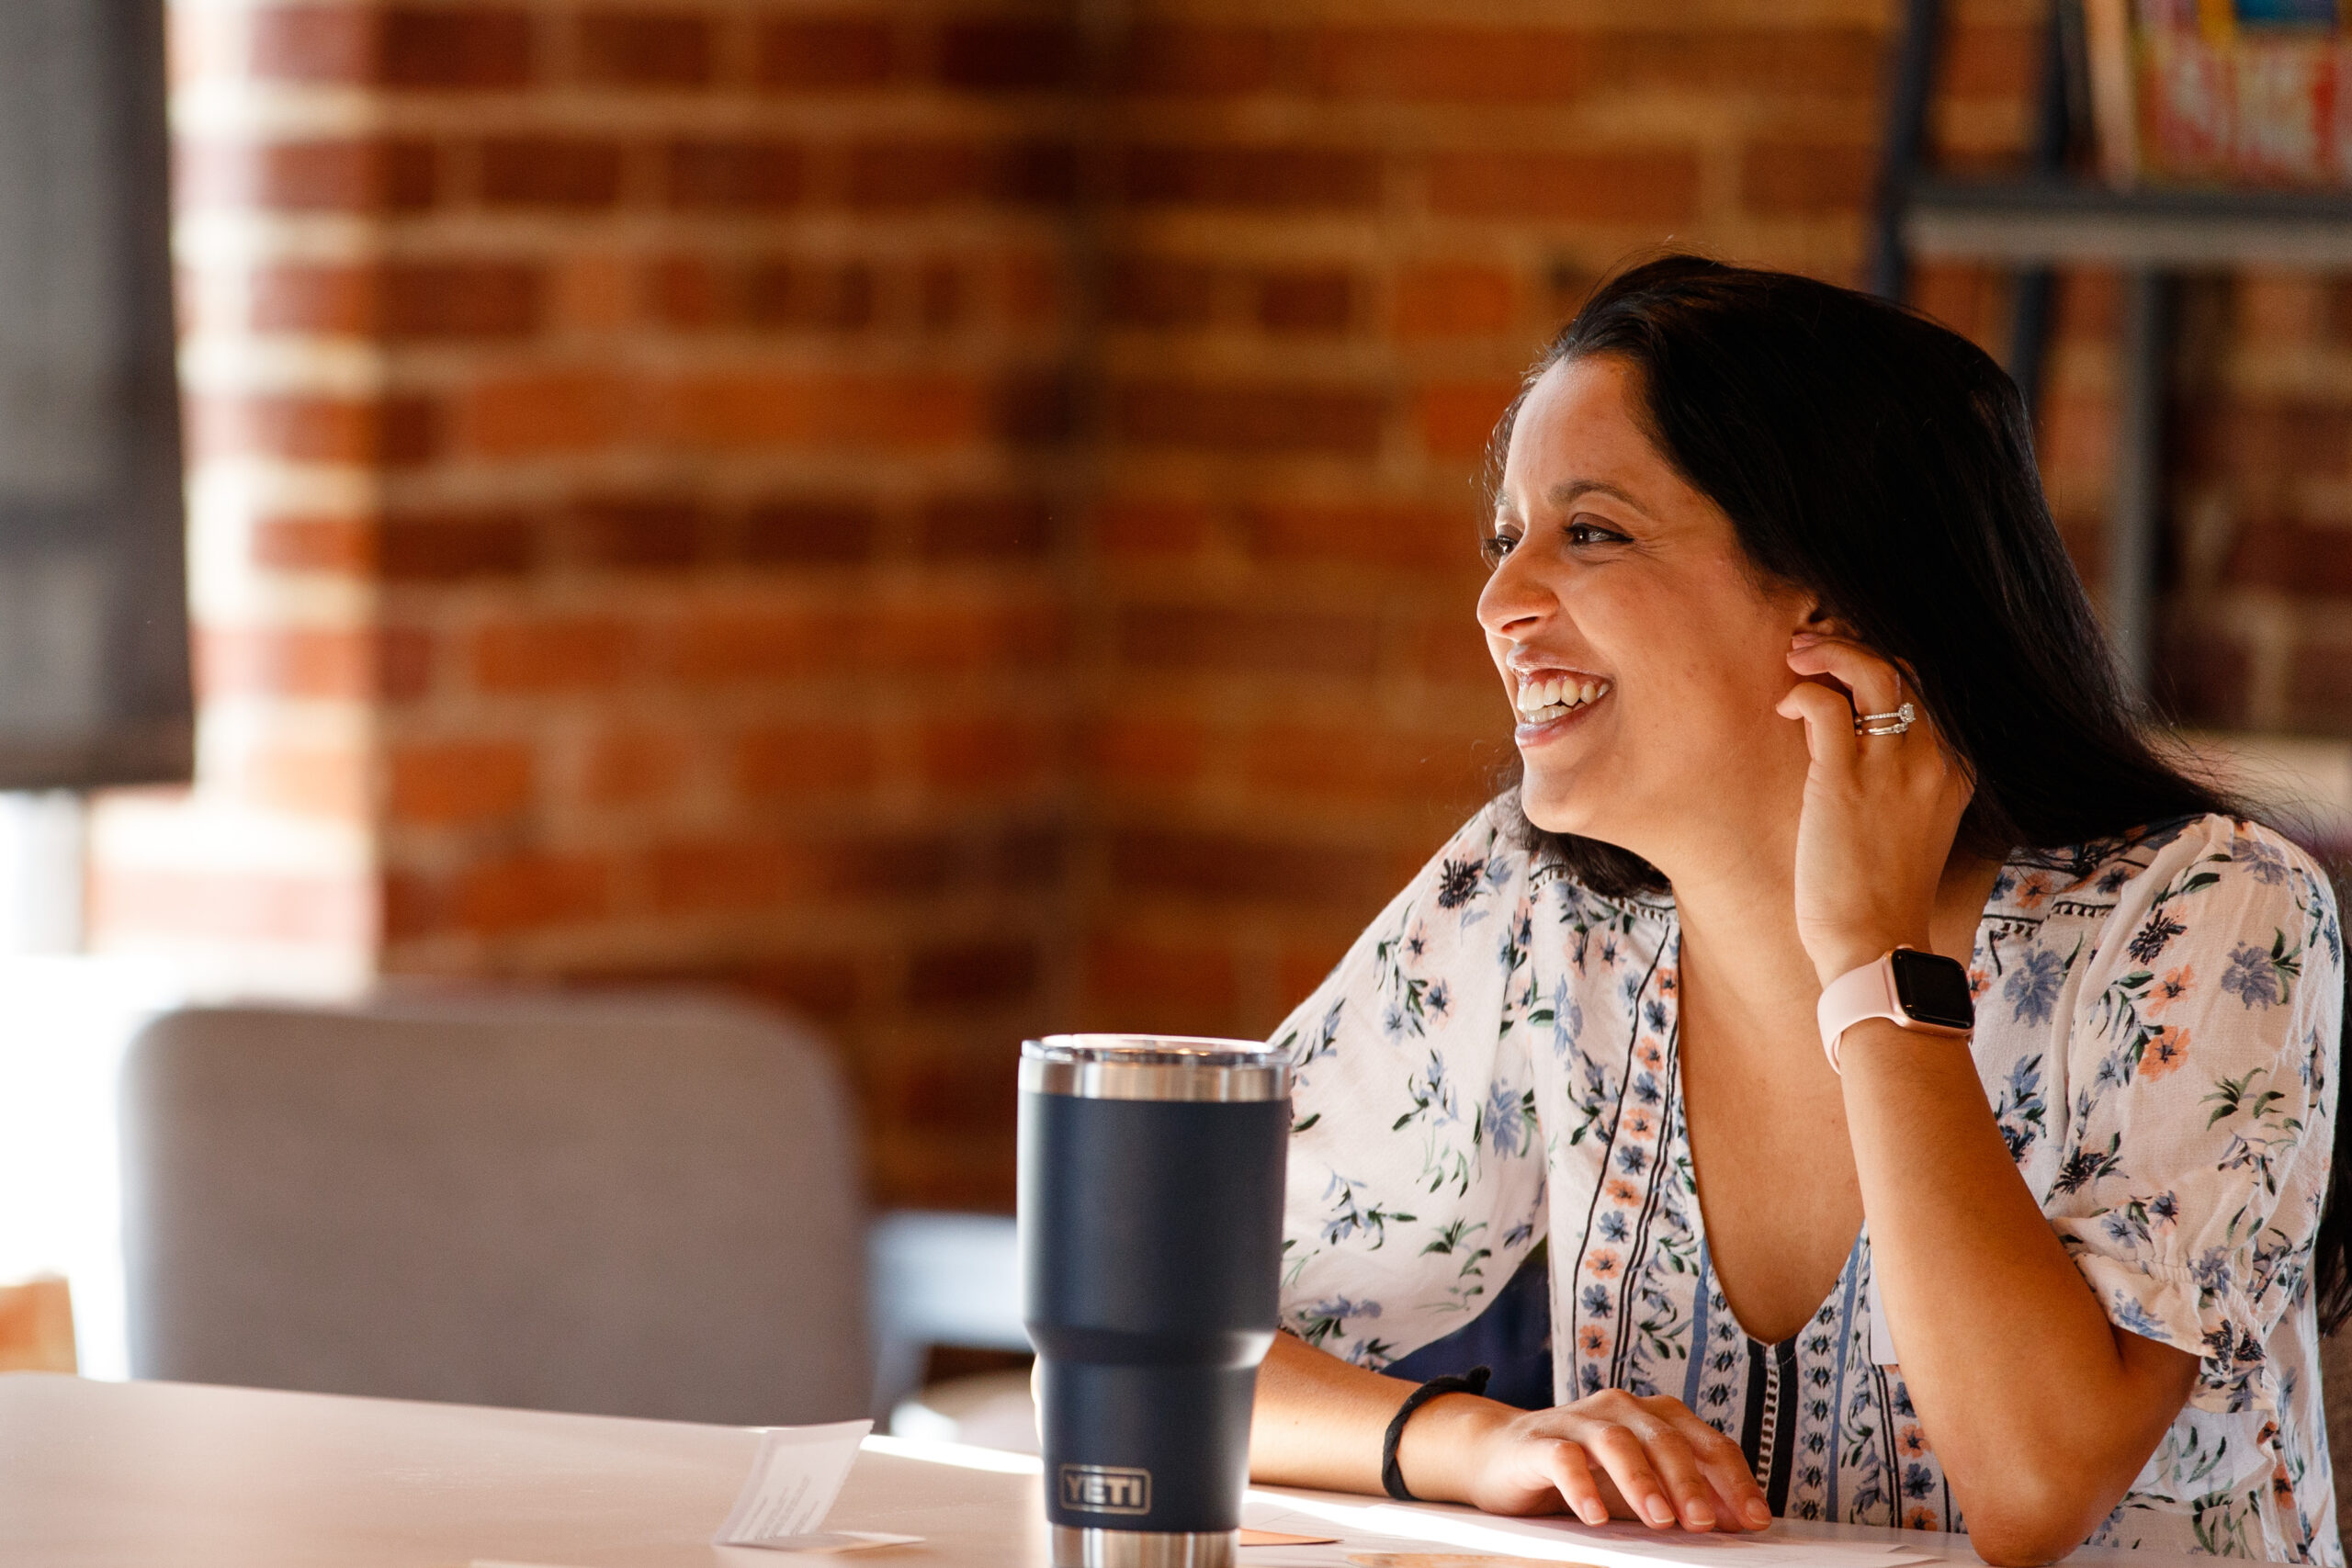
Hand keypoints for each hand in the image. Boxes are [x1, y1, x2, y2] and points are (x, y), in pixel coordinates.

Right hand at [1401, 1387, 1769, 1531]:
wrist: (1499, 1454)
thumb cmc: (1582, 1473)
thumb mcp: (1640, 1487)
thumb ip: (1686, 1497)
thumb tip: (1743, 1520)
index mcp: (1652, 1416)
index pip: (1705, 1442)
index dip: (1733, 1480)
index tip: (1755, 1519)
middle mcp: (1619, 1408)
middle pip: (1664, 1439)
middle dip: (1689, 1482)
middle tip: (1706, 1523)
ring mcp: (1576, 1421)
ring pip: (1616, 1441)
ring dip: (1641, 1481)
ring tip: (1659, 1521)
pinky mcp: (1537, 1442)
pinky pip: (1562, 1458)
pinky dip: (1580, 1486)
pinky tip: (1594, 1516)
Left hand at [1774, 632, 1971, 985]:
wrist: (1876, 946)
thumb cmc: (1880, 898)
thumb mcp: (1910, 830)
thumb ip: (1901, 786)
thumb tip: (1851, 749)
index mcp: (1955, 772)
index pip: (1926, 692)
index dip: (1881, 667)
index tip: (1842, 667)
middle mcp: (1933, 761)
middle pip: (1903, 670)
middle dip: (1853, 647)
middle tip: (1809, 651)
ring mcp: (1894, 768)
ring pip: (1873, 671)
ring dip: (1829, 653)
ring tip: (1796, 659)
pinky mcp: (1846, 781)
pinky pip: (1827, 704)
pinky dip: (1804, 693)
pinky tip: (1786, 708)